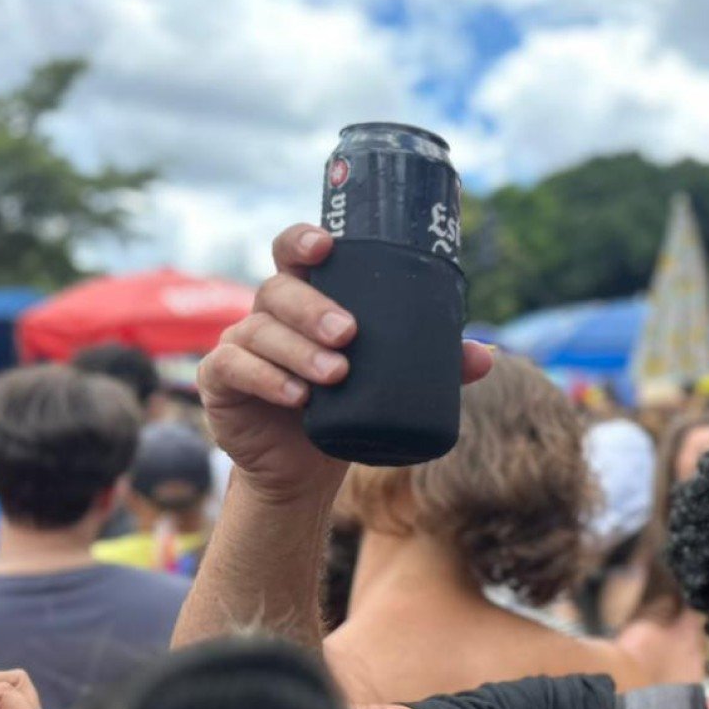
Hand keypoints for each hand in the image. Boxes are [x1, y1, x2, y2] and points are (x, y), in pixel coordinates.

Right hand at [198, 224, 493, 503]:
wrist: (304, 467)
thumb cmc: (348, 408)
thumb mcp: (390, 384)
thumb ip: (435, 366)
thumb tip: (486, 356)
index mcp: (306, 300)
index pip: (294, 253)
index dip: (303, 241)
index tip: (327, 247)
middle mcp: (269, 314)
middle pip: (279, 290)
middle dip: (313, 308)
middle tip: (349, 334)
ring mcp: (240, 345)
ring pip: (260, 331)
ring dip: (298, 350)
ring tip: (336, 375)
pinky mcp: (222, 382)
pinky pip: (235, 369)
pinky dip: (268, 379)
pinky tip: (297, 395)